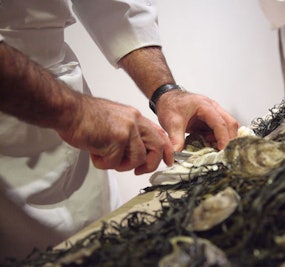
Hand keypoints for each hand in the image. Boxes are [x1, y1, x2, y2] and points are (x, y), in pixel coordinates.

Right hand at [57, 96, 173, 174]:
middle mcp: (136, 122)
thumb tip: (137, 153)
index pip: (160, 134)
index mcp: (136, 117)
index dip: (167, 151)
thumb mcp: (115, 120)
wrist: (69, 111)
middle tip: (138, 171)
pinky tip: (94, 153)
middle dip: (150, 164)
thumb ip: (130, 134)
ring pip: (137, 159)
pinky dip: (103, 163)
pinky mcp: (117, 139)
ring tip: (105, 157)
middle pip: (157, 147)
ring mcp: (128, 130)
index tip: (168, 162)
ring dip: (121, 165)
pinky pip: (116, 162)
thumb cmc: (86, 118)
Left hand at [155, 90, 238, 150]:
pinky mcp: (211, 120)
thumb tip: (177, 154)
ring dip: (224, 139)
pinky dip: (218, 139)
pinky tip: (208, 145)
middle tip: (222, 153)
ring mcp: (214, 113)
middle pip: (230, 124)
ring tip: (213, 149)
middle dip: (229, 139)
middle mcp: (213, 108)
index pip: (220, 123)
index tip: (221, 150)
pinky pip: (220, 130)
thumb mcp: (171, 122)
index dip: (223, 137)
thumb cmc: (170, 105)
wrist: (166, 98)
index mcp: (205, 106)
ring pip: (228, 127)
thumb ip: (176, 138)